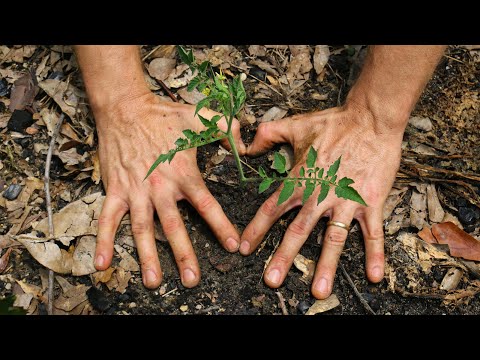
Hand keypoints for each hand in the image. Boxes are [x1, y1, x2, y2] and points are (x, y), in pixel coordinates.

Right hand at [93, 92, 245, 288]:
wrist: (126, 109)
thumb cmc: (164, 116)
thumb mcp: (200, 118)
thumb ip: (227, 130)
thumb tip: (247, 146)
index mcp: (183, 173)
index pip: (206, 204)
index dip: (221, 226)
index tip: (233, 246)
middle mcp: (160, 187)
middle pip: (173, 226)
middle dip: (184, 254)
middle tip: (192, 279)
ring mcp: (136, 191)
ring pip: (142, 229)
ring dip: (147, 256)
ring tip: (154, 281)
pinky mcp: (115, 190)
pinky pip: (107, 218)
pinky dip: (104, 240)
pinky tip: (103, 263)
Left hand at [240, 103, 403, 298]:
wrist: (371, 119)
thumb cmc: (333, 123)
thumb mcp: (295, 125)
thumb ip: (267, 135)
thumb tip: (245, 146)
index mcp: (300, 179)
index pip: (272, 208)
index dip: (256, 229)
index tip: (245, 249)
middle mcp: (320, 195)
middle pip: (298, 231)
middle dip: (283, 257)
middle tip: (272, 281)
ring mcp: (346, 201)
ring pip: (333, 239)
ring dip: (326, 266)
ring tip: (319, 291)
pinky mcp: (370, 202)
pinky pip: (373, 232)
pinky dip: (374, 254)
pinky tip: (374, 276)